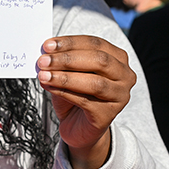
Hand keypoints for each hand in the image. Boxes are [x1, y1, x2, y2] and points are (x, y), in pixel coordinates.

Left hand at [36, 35, 135, 168]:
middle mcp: (125, 76)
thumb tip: (46, 53)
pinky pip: (85, 101)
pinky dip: (63, 91)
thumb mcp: (69, 72)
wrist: (78, 125)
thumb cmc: (75, 93)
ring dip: (65, 77)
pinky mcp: (108, 115)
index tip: (48, 44)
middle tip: (43, 60)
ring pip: (94, 82)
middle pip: (99, 61)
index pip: (95, 44)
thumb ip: (62, 61)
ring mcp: (120, 96)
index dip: (71, 43)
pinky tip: (48, 86)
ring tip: (43, 75)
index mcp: (117, 58)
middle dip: (68, 59)